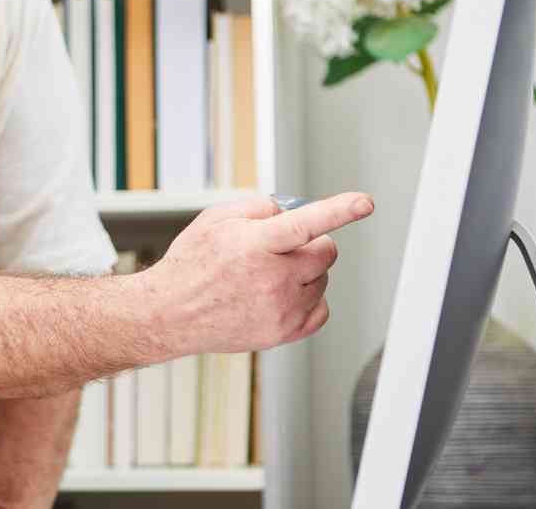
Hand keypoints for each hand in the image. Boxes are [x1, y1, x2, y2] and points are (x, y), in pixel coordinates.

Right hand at [141, 192, 373, 356]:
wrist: (171, 313)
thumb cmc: (191, 265)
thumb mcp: (215, 218)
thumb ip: (258, 208)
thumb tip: (290, 210)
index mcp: (254, 245)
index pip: (306, 223)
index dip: (339, 211)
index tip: (365, 202)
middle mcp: (271, 278)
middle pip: (325, 252)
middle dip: (314, 242)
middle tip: (286, 245)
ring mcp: (280, 309)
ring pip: (323, 279)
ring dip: (308, 271)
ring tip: (271, 273)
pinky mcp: (283, 332)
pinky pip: (321, 310)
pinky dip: (311, 298)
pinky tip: (285, 294)